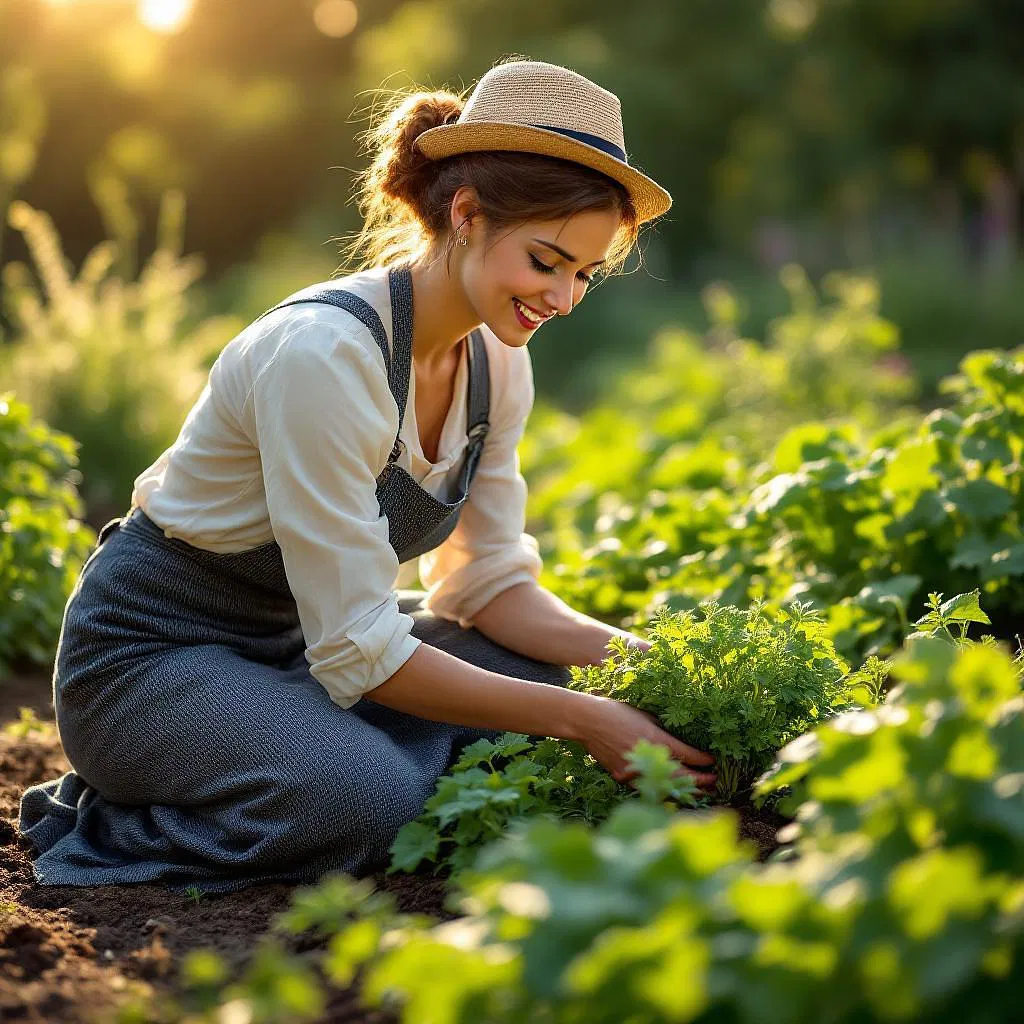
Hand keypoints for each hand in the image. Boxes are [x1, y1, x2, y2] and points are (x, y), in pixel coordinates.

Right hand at [577, 694, 715, 791]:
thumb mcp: (645, 715)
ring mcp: (633, 771)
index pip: (688, 756)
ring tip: (700, 792)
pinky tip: (672, 789)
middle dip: (701, 781)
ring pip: (665, 786)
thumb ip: (663, 730)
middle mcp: (647, 757)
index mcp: (655, 738)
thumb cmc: (616, 711)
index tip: (713, 762)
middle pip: (681, 776)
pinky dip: (662, 788)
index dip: (704, 761)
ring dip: (684, 789)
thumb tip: (680, 740)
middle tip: (715, 782)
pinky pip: (647, 786)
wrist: (586, 721)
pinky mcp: (622, 778)